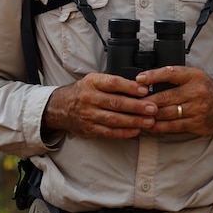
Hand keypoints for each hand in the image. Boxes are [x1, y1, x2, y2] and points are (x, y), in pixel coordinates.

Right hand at [43, 73, 157, 138]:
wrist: (60, 107)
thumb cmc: (83, 91)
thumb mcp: (94, 80)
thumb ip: (113, 83)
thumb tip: (140, 86)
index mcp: (92, 82)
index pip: (113, 83)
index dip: (130, 87)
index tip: (145, 90)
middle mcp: (89, 98)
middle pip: (116, 103)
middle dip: (137, 106)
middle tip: (153, 108)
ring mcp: (89, 115)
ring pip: (114, 119)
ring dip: (134, 121)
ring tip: (149, 121)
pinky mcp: (90, 129)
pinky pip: (109, 132)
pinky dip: (124, 132)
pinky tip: (136, 130)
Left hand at [135, 66, 212, 134]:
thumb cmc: (206, 89)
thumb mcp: (194, 76)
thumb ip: (175, 76)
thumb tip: (148, 80)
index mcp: (193, 76)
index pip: (170, 73)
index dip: (153, 76)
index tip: (139, 79)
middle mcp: (195, 91)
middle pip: (165, 97)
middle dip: (146, 101)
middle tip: (131, 102)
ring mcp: (196, 109)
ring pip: (167, 113)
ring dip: (149, 115)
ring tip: (135, 115)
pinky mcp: (195, 123)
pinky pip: (172, 126)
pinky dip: (158, 127)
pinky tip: (148, 126)